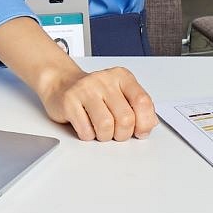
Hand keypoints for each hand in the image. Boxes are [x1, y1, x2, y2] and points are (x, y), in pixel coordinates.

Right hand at [34, 64, 157, 141]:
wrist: (61, 83)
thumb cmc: (94, 93)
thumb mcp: (120, 94)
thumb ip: (138, 107)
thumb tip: (150, 124)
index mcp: (122, 77)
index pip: (142, 101)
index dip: (144, 122)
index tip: (140, 131)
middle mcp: (104, 80)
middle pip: (125, 118)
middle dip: (123, 134)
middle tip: (117, 133)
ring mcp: (86, 89)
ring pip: (106, 126)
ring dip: (105, 136)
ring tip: (101, 130)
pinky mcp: (69, 101)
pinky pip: (86, 131)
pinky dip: (88, 135)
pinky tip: (87, 126)